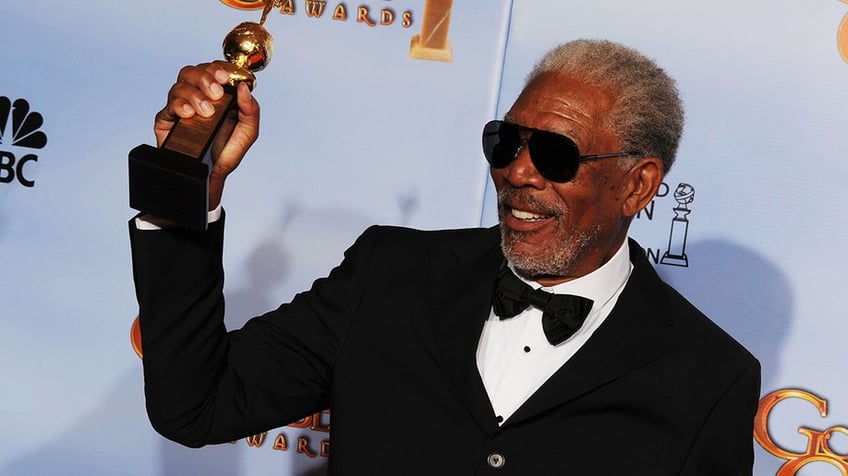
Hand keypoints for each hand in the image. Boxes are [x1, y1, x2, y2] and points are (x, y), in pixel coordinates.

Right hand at [153, 62, 260, 209]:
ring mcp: (180, 108)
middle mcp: (196, 97)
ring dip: (194, 94)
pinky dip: (179, 105)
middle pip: (191, 72)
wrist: (211, 177)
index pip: (211, 70)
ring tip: (206, 112)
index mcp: (216, 95)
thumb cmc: (228, 153)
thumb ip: (250, 110)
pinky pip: (167, 106)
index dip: (216, 68)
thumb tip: (244, 87)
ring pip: (179, 85)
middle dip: (204, 77)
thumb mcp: (248, 132)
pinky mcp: (166, 121)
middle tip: (216, 93)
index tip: (225, 77)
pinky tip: (190, 114)